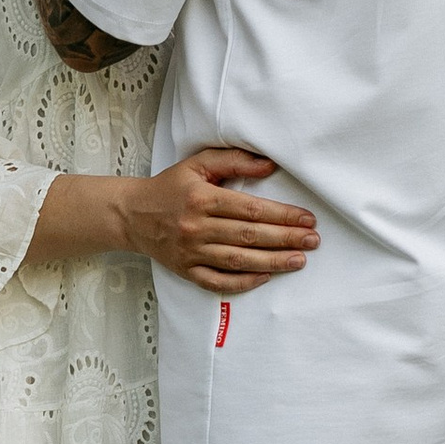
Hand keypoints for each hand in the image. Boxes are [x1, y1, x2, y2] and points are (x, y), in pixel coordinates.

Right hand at [124, 146, 318, 295]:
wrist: (132, 214)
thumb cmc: (170, 187)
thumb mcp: (198, 164)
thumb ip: (234, 161)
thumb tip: (269, 166)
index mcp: (201, 198)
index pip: (250, 209)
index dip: (282, 215)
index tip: (306, 218)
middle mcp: (196, 227)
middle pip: (249, 236)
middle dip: (285, 239)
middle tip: (312, 241)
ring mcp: (190, 252)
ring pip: (238, 261)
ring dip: (272, 261)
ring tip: (299, 260)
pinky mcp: (186, 271)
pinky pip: (218, 282)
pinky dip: (243, 282)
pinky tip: (266, 277)